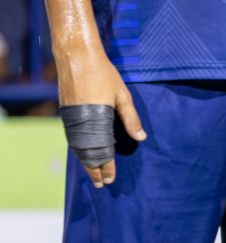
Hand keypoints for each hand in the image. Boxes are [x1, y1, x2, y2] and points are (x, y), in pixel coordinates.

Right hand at [57, 50, 145, 187]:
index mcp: (97, 121)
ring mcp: (71, 120)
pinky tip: (85, 155)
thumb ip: (131, 118)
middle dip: (96, 169)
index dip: (107, 166)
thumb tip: (142, 138)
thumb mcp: (122, 96)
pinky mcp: (67, 114)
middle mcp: (81, 124)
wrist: (77, 58)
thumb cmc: (104, 75)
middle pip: (88, 154)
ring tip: (94, 174)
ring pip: (79, 148)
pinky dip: (80, 150)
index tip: (111, 179)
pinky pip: (73, 139)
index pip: (102, 151)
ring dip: (86, 162)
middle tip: (102, 184)